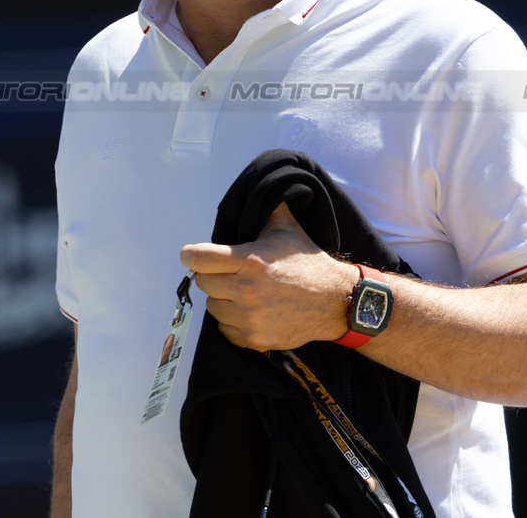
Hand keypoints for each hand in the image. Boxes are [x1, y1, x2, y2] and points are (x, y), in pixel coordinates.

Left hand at [179, 202, 358, 350]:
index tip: (192, 256)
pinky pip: (224, 330)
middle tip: (228, 273)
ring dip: (222, 299)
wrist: (335, 300)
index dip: (191, 255)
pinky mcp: (255, 339)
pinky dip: (231, 322)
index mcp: (249, 260)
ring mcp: (249, 317)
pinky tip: (247, 311)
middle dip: (212, 275)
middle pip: (202, 283)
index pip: (197, 258)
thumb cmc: (308, 262)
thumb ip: (267, 207)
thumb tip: (258, 187)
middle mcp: (246, 290)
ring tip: (241, 292)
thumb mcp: (286, 228)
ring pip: (212, 307)